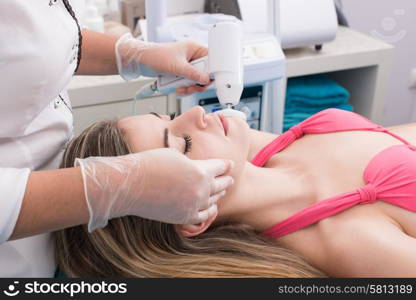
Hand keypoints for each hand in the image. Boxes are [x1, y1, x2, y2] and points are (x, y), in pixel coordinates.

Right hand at [76, 148, 233, 231]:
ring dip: (219, 195)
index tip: (229, 164)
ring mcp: (193, 205)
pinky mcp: (183, 217)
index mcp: (201, 171)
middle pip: (220, 184)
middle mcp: (201, 189)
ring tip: (222, 191)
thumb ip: (189, 159)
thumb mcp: (174, 153)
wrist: (131, 185)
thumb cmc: (149, 164)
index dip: (225, 164)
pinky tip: (211, 209)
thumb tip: (192, 158)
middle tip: (230, 178)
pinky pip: (202, 217)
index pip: (220, 167)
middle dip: (226, 179)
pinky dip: (209, 212)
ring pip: (213, 200)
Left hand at [115, 33, 210, 95]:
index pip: (211, 59)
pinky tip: (177, 89)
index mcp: (194, 49)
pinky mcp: (180, 74)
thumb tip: (206, 80)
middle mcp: (192, 57)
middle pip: (204, 73)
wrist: (141, 61)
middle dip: (197, 83)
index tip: (209, 80)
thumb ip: (194, 74)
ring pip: (196, 81)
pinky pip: (188, 83)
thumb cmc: (156, 56)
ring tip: (181, 89)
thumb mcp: (178, 67)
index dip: (212, 71)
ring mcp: (186, 66)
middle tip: (192, 87)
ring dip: (189, 88)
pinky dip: (184, 88)